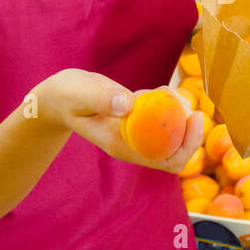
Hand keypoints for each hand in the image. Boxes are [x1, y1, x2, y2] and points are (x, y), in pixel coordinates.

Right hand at [38, 69, 203, 175]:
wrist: (56, 99)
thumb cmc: (66, 96)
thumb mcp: (80, 93)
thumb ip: (101, 98)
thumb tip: (128, 105)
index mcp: (122, 146)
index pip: (166, 160)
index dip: (186, 143)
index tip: (193, 116)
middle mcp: (132, 145)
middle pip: (175, 154)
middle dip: (189, 132)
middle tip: (190, 105)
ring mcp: (135, 135)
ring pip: (171, 137)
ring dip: (178, 115)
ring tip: (165, 91)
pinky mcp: (136, 122)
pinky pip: (161, 121)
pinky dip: (168, 105)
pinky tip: (158, 90)